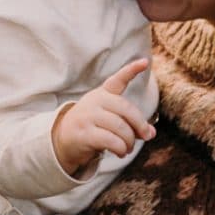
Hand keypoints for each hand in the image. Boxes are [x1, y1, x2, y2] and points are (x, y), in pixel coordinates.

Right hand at [52, 58, 155, 175]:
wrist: (63, 140)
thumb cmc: (92, 127)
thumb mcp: (111, 121)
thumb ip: (131, 124)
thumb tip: (151, 133)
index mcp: (102, 94)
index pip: (118, 80)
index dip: (131, 70)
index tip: (145, 62)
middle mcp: (95, 101)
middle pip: (126, 109)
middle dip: (140, 125)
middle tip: (146, 136)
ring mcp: (88, 116)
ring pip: (121, 127)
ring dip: (129, 142)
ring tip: (128, 148)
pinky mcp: (84, 133)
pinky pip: (111, 141)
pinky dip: (121, 149)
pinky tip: (120, 152)